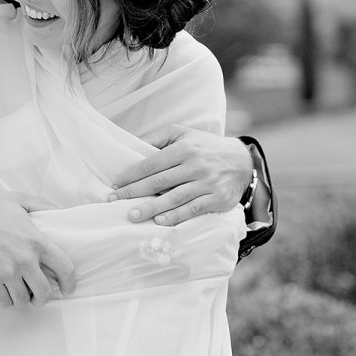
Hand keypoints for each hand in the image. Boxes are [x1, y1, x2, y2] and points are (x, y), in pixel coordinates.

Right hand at [0, 189, 75, 307]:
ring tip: (19, 291)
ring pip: (23, 300)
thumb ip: (43, 205)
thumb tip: (62, 211)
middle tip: (39, 295)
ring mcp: (7, 273)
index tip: (68, 288)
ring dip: (23, 298)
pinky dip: (6, 300)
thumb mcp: (18, 200)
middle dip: (43, 296)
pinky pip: (5, 302)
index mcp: (36, 241)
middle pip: (45, 292)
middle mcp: (25, 260)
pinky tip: (4, 291)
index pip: (65, 268)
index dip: (69, 282)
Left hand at [109, 127, 251, 225]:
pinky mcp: (218, 198)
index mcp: (185, 148)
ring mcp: (208, 183)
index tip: (115, 184)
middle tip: (115, 201)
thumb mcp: (182, 134)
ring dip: (152, 207)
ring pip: (175, 197)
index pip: (152, 163)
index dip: (132, 175)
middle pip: (160, 182)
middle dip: (135, 192)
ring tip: (132, 215)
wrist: (241, 160)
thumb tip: (132, 146)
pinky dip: (176, 216)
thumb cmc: (204, 146)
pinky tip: (160, 221)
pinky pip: (193, 209)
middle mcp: (196, 165)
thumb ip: (158, 138)